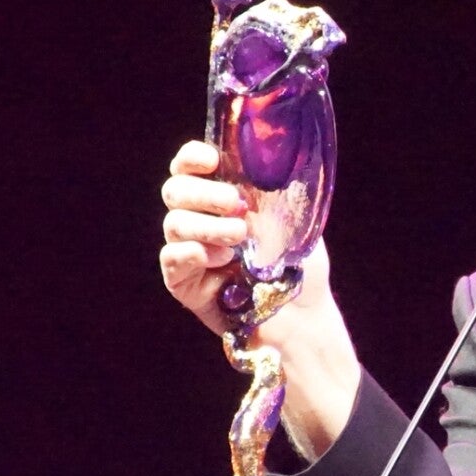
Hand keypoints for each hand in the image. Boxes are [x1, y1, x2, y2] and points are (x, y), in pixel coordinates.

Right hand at [158, 139, 360, 455]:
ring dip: (207, 226)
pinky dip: (191, 253)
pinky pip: (172, 260)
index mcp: (221, 198)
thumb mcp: (294, 220)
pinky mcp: (184, 284)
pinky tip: (217, 259)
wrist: (304, 317)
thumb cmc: (300, 268)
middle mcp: (199, 220)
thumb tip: (264, 161)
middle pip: (176, 191)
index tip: (213, 159)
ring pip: (174, 224)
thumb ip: (272, 191)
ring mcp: (189, 252)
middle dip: (206, 193)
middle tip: (239, 205)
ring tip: (240, 240)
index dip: (193, 158)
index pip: (190, 167)